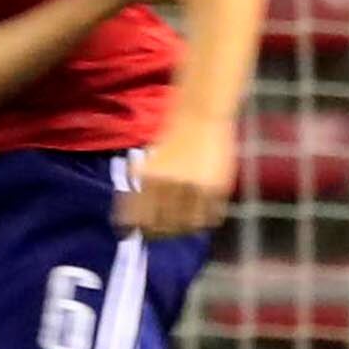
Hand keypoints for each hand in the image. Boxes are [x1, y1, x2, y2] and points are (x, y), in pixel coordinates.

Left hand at [117, 115, 233, 238]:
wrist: (200, 117)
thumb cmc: (171, 139)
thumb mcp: (147, 162)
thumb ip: (140, 189)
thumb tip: (131, 223)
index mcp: (149, 179)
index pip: (140, 219)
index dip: (140, 229)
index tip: (141, 232)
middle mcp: (170, 186)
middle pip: (163, 226)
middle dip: (161, 232)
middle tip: (163, 231)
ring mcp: (195, 188)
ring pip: (187, 226)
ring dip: (183, 229)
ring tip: (182, 226)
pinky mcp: (217, 189)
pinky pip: (210, 218)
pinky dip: (204, 222)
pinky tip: (200, 216)